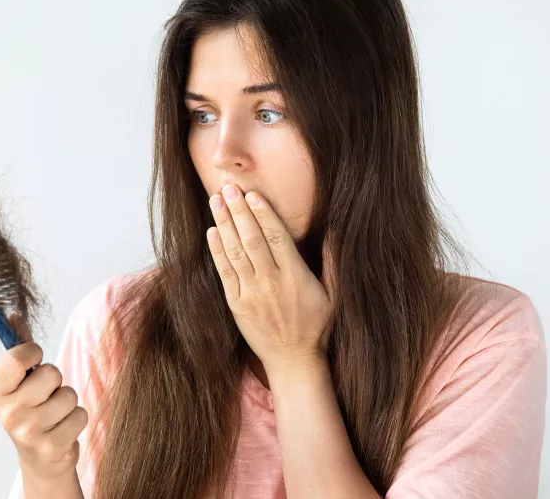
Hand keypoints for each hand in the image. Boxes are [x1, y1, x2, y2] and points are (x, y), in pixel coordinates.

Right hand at [0, 341, 88, 484]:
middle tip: (47, 395)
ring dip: (68, 402)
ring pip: (69, 395)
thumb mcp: (19, 383)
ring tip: (56, 413)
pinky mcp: (51, 447)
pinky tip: (63, 428)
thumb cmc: (31, 411)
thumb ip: (19, 349)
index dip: (33, 352)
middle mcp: (8, 413)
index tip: (35, 358)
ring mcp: (28, 432)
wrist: (40, 459)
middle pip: (51, 374)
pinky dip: (77, 420)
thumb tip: (14, 315)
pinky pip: (80, 415)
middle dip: (56, 381)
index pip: (15, 358)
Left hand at [205, 183, 337, 376]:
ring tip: (216, 200)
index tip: (253, 194)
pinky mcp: (236, 305)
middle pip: (252, 239)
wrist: (293, 361)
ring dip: (224, 224)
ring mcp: (251, 294)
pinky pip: (225, 273)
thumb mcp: (334, 296)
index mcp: (295, 277)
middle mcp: (271, 282)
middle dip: (238, 211)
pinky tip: (212, 232)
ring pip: (235, 252)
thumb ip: (333, 263)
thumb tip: (337, 232)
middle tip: (228, 188)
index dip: (263, 213)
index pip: (277, 237)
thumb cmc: (316, 326)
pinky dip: (217, 251)